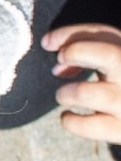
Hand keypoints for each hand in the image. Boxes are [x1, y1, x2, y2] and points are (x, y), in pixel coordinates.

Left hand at [46, 22, 120, 138]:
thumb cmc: (119, 84)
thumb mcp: (109, 61)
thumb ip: (84, 49)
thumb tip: (53, 53)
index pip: (105, 33)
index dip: (71, 34)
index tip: (47, 42)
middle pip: (110, 55)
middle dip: (78, 52)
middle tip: (60, 60)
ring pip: (96, 93)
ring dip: (70, 91)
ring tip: (63, 94)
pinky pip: (91, 126)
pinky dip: (70, 121)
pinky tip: (67, 116)